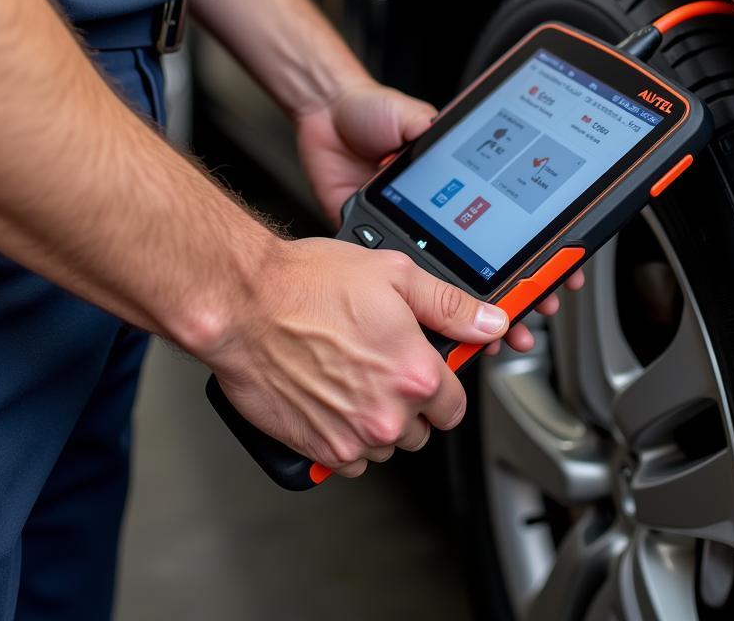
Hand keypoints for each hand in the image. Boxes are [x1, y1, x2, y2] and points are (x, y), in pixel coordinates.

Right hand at [208, 237, 510, 476]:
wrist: (244, 305)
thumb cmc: (308, 284)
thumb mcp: (393, 274)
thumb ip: (449, 306)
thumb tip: (490, 322)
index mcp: (416, 372)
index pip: (455, 405)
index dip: (440, 384)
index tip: (425, 370)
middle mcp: (388, 412)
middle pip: (421, 429)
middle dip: (408, 401)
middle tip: (378, 363)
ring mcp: (352, 437)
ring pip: (385, 445)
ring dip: (376, 420)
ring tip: (349, 377)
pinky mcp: (319, 450)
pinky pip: (349, 460)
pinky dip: (344, 437)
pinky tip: (329, 399)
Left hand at [295, 80, 582, 353]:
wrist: (325, 120)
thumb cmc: (370, 112)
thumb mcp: (408, 115)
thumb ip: (425, 124)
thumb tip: (439, 129)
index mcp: (462, 180)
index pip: (511, 216)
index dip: (539, 244)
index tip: (562, 267)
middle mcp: (445, 210)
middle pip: (490, 258)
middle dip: (519, 290)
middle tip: (537, 311)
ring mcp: (417, 230)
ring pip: (452, 280)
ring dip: (477, 310)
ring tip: (500, 335)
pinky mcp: (386, 242)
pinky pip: (408, 283)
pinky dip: (427, 309)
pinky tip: (443, 326)